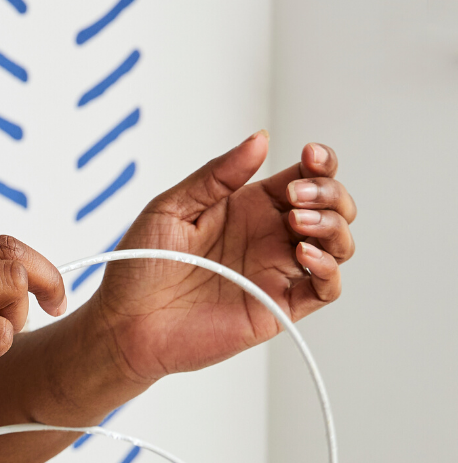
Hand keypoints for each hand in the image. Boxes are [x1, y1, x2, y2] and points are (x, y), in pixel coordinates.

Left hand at [87, 133, 356, 386]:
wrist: (123, 323)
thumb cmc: (140, 266)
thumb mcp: (171, 207)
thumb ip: (216, 176)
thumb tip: (259, 140)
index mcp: (250, 206)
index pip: (305, 176)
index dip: (320, 162)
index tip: (309, 155)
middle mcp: (270, 237)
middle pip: (332, 206)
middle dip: (329, 192)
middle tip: (297, 196)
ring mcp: (277, 272)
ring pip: (338, 244)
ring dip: (333, 225)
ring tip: (296, 222)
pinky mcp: (277, 308)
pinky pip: (324, 289)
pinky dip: (328, 269)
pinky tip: (303, 254)